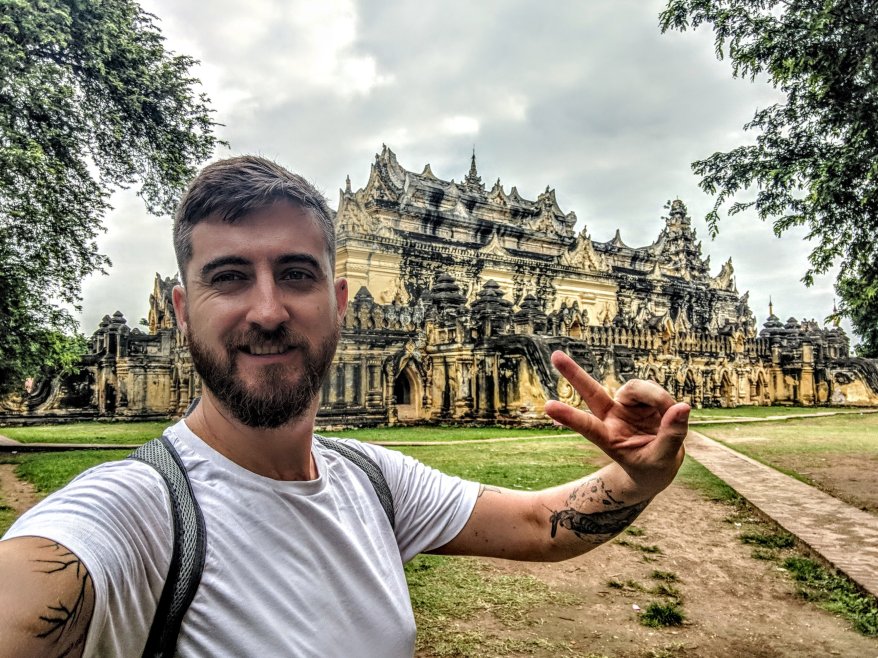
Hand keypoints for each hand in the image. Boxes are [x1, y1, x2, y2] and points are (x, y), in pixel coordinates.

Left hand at [544, 350, 689, 492]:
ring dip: (656, 397)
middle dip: (574, 373)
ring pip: (636, 387)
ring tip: (669, 413)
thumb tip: (682, 407)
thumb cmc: (652, 469)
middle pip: (591, 392)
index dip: (569, 416)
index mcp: (608, 439)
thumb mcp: (663, 461)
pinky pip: (652, 389)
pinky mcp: (639, 399)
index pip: (587, 426)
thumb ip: (671, 436)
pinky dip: (664, 399)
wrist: (656, 467)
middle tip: (555, 356)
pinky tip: (670, 411)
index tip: (548, 406)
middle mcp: (611, 418)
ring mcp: (624, 406)